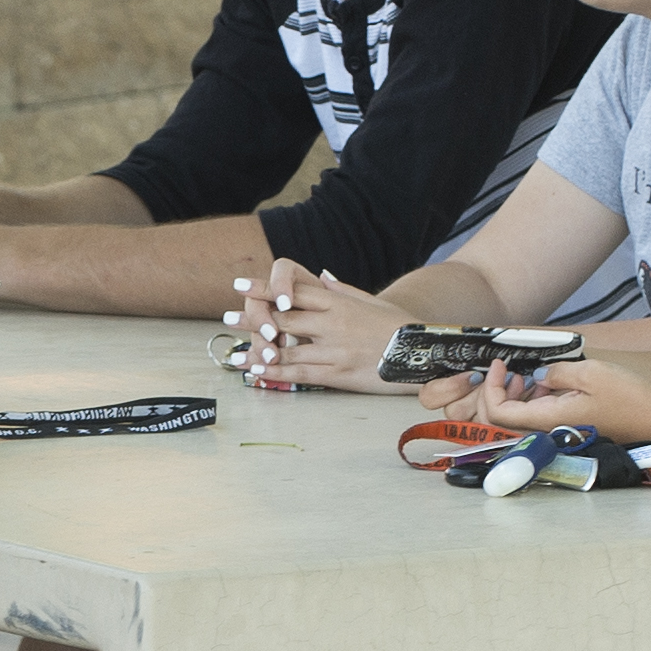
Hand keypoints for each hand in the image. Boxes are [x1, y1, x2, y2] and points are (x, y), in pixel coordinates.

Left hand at [219, 258, 414, 393]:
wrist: (423, 354)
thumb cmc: (397, 325)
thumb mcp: (369, 300)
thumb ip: (341, 289)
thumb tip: (320, 275)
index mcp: (339, 303)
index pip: (294, 291)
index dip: (264, 288)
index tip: (240, 285)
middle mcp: (333, 325)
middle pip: (284, 318)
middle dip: (252, 318)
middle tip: (227, 317)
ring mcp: (335, 351)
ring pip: (287, 349)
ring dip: (257, 351)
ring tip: (234, 354)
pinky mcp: (338, 375)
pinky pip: (301, 373)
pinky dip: (276, 373)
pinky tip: (258, 373)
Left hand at [467, 353, 650, 447]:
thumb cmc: (630, 399)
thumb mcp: (592, 373)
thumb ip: (557, 373)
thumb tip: (538, 377)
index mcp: (548, 419)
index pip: (498, 413)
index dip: (490, 389)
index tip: (499, 366)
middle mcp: (548, 431)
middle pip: (501, 422)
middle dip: (497, 395)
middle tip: (510, 372)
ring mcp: (557, 433)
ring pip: (518, 422)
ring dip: (516, 398)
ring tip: (531, 378)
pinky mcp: (567, 431)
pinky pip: (537, 420)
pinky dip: (533, 402)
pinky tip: (549, 387)